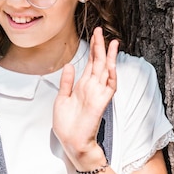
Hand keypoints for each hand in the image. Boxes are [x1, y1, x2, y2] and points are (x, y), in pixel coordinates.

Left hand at [53, 27, 118, 165]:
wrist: (71, 142)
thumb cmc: (67, 125)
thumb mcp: (61, 99)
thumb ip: (66, 82)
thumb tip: (70, 64)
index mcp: (82, 86)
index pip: (90, 64)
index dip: (93, 49)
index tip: (95, 35)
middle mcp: (92, 87)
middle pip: (99, 63)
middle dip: (100, 47)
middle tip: (101, 31)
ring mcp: (98, 94)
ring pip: (106, 71)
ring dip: (109, 57)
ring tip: (112, 42)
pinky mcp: (101, 102)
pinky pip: (110, 87)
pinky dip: (112, 75)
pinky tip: (111, 64)